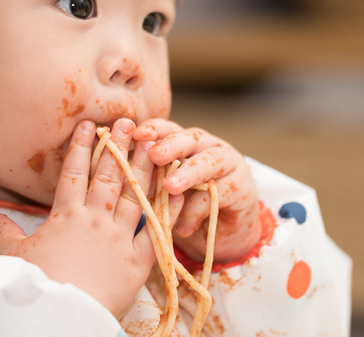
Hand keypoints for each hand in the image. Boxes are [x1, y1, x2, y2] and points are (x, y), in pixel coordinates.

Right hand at [0, 119, 155, 314]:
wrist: (61, 314)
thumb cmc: (36, 284)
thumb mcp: (15, 256)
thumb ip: (4, 232)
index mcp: (66, 216)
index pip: (74, 172)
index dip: (81, 147)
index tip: (89, 125)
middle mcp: (96, 219)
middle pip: (109, 176)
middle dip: (119, 147)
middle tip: (129, 123)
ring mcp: (119, 237)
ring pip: (135, 195)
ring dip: (144, 168)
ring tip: (154, 145)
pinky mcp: (138, 259)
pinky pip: (156, 230)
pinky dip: (167, 211)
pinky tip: (175, 191)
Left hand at [134, 119, 260, 262]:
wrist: (221, 235)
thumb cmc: (185, 208)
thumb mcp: (164, 192)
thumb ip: (150, 177)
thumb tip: (121, 168)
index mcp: (186, 144)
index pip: (169, 128)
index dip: (154, 129)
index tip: (136, 135)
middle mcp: (209, 147)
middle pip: (191, 138)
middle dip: (172, 145)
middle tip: (154, 155)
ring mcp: (229, 165)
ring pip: (208, 162)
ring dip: (188, 174)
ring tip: (170, 188)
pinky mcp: (242, 188)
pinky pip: (219, 194)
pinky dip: (198, 211)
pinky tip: (183, 228)